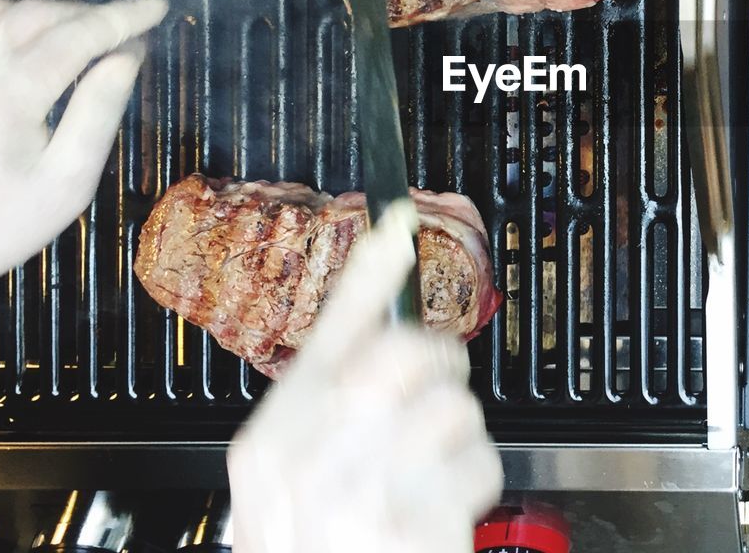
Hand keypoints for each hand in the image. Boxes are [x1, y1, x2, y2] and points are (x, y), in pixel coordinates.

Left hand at [0, 0, 168, 303]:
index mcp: (8, 104)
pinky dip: (2, 14)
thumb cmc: (7, 223)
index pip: (75, 39)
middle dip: (88, 14)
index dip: (121, 17)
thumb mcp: (68, 182)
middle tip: (126, 30)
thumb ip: (98, 114)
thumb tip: (128, 57)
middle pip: (36, 16)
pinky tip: (27, 36)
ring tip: (80, 34)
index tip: (157, 6)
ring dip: (46, 11)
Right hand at [229, 201, 502, 552]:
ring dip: (459, 436)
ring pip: (452, 405)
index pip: (326, 336)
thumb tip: (374, 311)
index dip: (369, 278)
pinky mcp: (414, 525)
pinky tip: (443, 509)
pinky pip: (480, 461)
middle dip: (437, 366)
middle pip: (401, 356)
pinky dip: (476, 481)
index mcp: (269, 442)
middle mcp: (308, 462)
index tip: (398, 228)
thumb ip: (325, 400)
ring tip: (430, 472)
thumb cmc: (317, 549)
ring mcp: (360, 494)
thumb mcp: (289, 480)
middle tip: (435, 394)